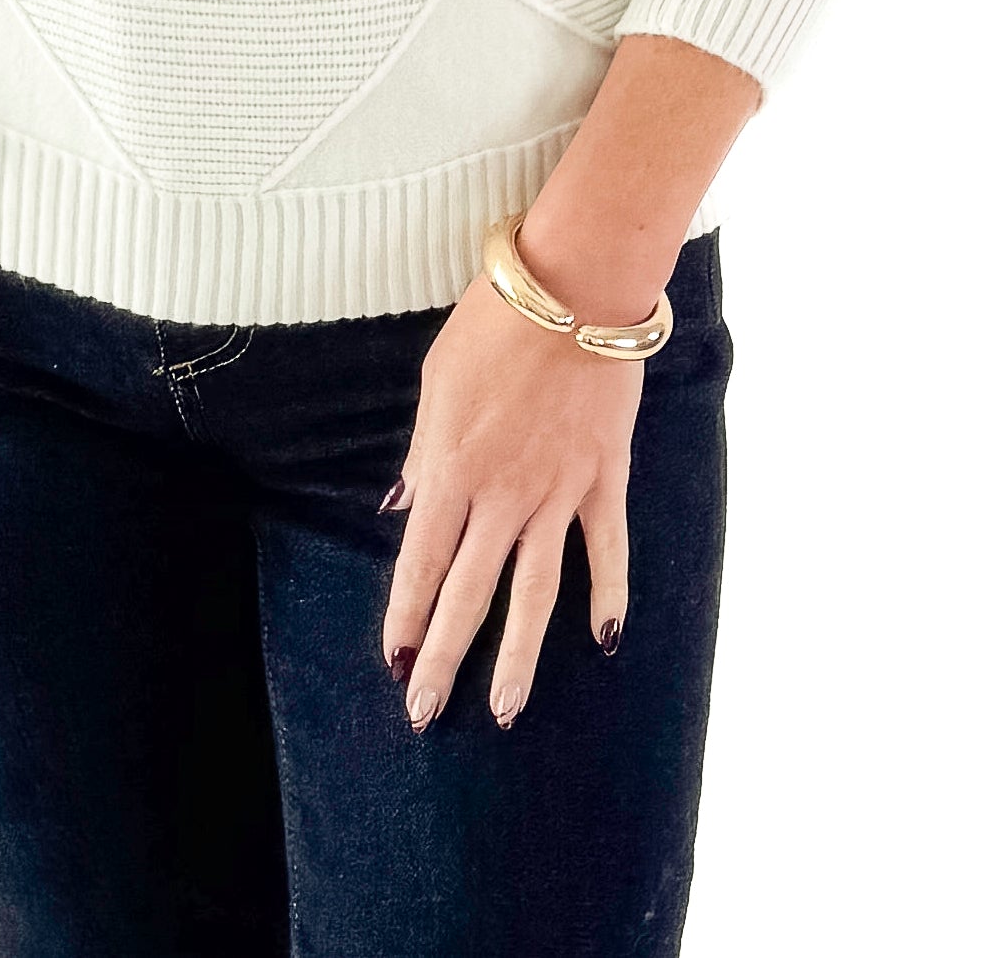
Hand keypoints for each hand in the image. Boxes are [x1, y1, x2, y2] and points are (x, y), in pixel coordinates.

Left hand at [380, 274, 640, 729]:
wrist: (573, 288)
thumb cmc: (494, 325)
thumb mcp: (437, 383)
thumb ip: (425, 454)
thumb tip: (406, 509)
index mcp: (452, 469)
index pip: (421, 562)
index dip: (405, 617)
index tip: (394, 663)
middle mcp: (503, 496)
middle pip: (469, 593)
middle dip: (444, 658)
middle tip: (425, 714)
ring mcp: (559, 493)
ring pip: (536, 593)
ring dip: (518, 656)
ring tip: (506, 710)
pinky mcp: (605, 479)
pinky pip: (607, 549)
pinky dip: (609, 595)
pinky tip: (605, 640)